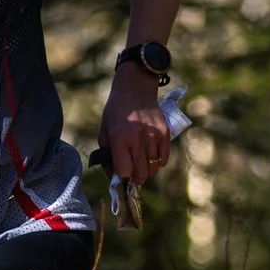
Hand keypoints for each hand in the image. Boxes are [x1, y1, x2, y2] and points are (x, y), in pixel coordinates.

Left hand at [99, 63, 170, 183]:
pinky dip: (157, 162)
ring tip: (140, 163)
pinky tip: (150, 156)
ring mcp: (153, 136)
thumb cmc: (116, 113)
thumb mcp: (104, 132)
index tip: (120, 172)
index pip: (124, 171)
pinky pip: (163, 159)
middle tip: (131, 173)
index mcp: (120, 138)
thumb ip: (107, 155)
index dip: (121, 175)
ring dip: (146, 170)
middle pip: (141, 174)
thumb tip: (114, 176)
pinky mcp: (165, 133)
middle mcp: (138, 138)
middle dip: (134, 178)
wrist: (135, 91)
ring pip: (153, 169)